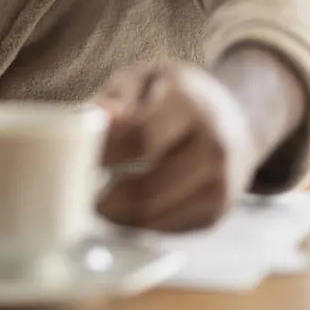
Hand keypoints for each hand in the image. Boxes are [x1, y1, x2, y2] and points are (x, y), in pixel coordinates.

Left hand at [95, 47, 306, 231]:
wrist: (234, 118)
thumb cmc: (173, 97)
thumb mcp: (145, 80)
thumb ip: (116, 98)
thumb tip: (93, 116)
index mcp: (191, 103)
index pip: (139, 138)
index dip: (102, 155)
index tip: (75, 160)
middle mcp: (215, 146)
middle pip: (147, 189)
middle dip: (104, 197)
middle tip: (77, 193)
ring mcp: (221, 184)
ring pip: (154, 216)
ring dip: (116, 215)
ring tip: (96, 200)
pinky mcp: (216, 212)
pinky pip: (165, 229)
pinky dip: (137, 223)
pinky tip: (124, 207)